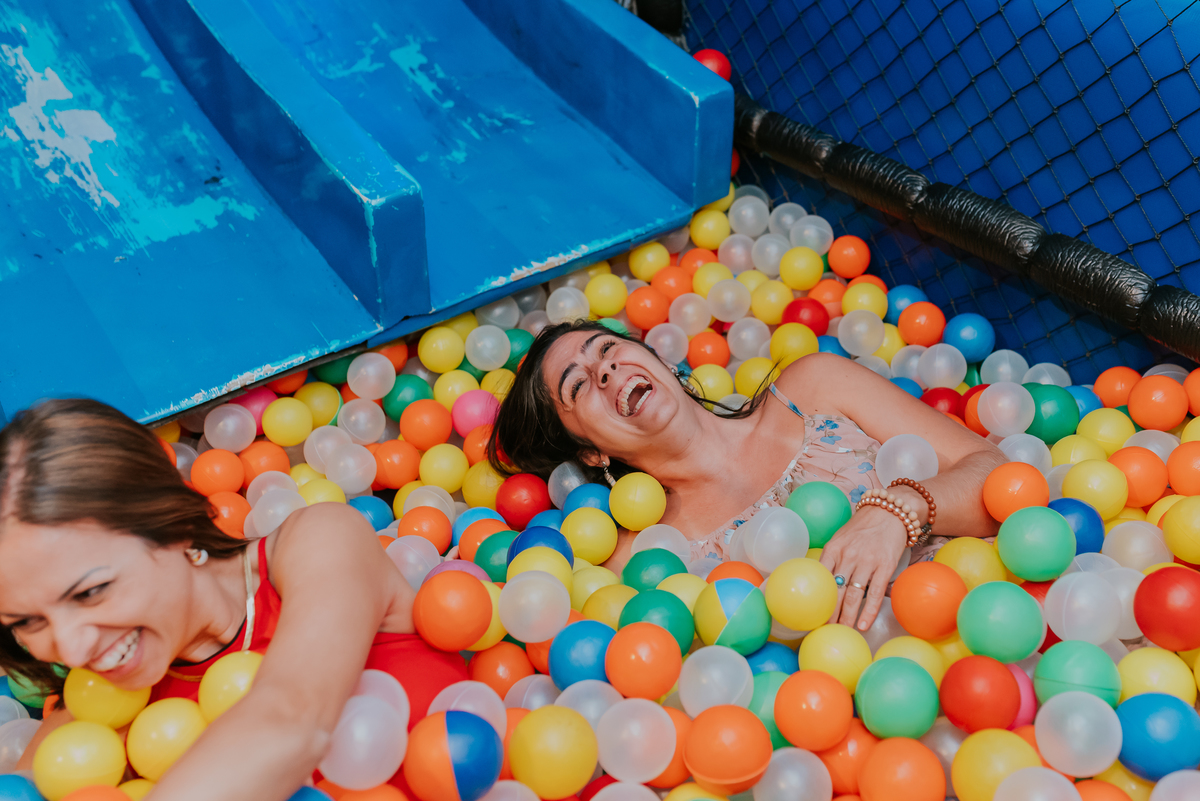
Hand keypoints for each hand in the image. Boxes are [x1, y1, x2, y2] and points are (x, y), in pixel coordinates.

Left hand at [818, 504, 907, 631]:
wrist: (889, 512)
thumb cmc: (862, 528)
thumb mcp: (840, 539)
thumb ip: (831, 559)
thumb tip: (819, 583)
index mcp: (833, 548)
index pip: (819, 576)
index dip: (814, 596)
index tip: (810, 612)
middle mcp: (848, 555)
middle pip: (835, 589)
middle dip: (829, 612)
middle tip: (824, 629)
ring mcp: (867, 561)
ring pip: (854, 595)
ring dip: (847, 616)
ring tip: (842, 631)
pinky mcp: (885, 566)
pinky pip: (875, 593)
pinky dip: (868, 611)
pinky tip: (863, 625)